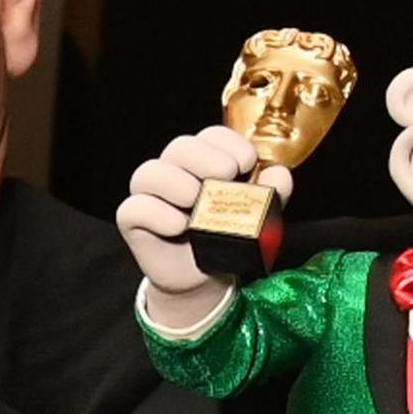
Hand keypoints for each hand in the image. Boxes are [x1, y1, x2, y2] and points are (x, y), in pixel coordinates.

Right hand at [116, 124, 273, 305]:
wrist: (203, 278)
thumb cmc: (226, 238)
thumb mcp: (258, 215)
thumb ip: (271, 193)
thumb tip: (278, 174)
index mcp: (204, 161)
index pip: (211, 136)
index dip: (229, 143)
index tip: (248, 163)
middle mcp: (174, 171)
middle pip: (179, 147)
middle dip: (205, 157)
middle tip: (227, 175)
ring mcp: (151, 194)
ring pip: (149, 172)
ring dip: (176, 182)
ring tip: (196, 200)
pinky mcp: (133, 220)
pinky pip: (134, 208)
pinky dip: (157, 213)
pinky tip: (180, 226)